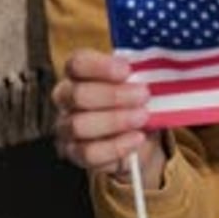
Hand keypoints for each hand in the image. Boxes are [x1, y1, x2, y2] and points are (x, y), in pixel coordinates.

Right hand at [52, 49, 165, 187]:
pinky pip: (90, 153)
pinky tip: (137, 138)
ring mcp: (66, 128)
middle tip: (143, 95)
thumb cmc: (134, 98)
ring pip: (80, 126)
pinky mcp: (74, 154)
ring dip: (115, 121)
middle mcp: (66, 98)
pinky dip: (116, 146)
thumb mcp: (138, 79)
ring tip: (142, 117)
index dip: (100, 66)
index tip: (127, 70)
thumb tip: (152, 67)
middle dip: (114, 95)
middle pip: (78, 95)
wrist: (138, 133)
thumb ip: (139, 70)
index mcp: (78, 73)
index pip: (78, 63)